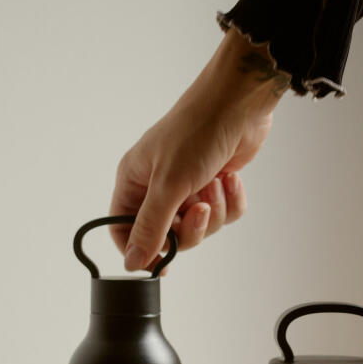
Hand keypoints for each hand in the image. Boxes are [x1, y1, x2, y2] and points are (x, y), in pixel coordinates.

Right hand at [109, 29, 289, 270]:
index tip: (162, 261)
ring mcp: (187, 186)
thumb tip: (132, 262)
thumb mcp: (168, 184)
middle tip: (200, 211)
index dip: (141, 249)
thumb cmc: (197, 131)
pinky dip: (231, 202)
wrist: (240, 101)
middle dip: (189, 229)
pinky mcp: (214, 184)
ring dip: (213, 213)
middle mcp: (157, 185)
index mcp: (135, 180)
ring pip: (198, 228)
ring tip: (215, 185)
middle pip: (166, 235)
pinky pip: (223, 215)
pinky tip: (230, 178)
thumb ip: (150, 227)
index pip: (123, 229)